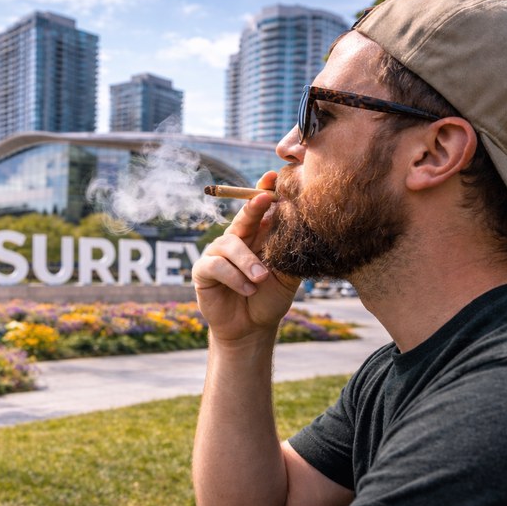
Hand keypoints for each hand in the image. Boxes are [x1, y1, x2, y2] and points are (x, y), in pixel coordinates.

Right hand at [193, 171, 299, 341]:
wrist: (252, 328)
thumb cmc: (269, 299)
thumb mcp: (286, 277)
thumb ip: (290, 253)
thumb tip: (302, 227)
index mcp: (257, 236)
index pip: (260, 210)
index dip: (264, 191)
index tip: (275, 176)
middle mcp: (236, 239)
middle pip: (243, 217)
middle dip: (253, 207)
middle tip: (265, 199)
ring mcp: (217, 253)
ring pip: (230, 244)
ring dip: (247, 261)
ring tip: (261, 279)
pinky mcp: (203, 270)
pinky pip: (216, 265)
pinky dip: (234, 277)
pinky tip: (247, 289)